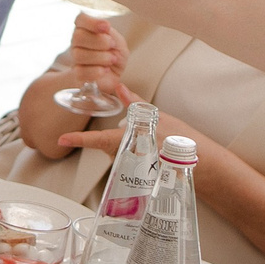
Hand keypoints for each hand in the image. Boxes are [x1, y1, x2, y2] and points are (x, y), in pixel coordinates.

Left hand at [55, 88, 190, 157]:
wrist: (203, 168)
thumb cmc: (182, 141)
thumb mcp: (159, 117)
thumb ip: (135, 104)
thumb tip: (119, 86)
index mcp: (127, 141)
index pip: (96, 140)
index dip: (77, 139)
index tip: (61, 139)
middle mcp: (125, 157)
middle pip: (109, 144)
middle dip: (118, 138)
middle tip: (146, 134)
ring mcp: (132, 169)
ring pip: (119, 152)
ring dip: (130, 146)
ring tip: (155, 144)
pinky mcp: (140, 176)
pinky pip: (130, 162)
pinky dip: (137, 155)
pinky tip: (155, 154)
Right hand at [65, 13, 128, 91]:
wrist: (113, 74)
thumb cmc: (114, 54)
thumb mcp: (118, 41)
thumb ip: (110, 34)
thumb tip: (104, 28)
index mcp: (86, 29)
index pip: (80, 19)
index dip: (92, 22)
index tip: (106, 27)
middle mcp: (77, 41)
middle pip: (78, 36)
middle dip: (99, 41)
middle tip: (112, 45)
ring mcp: (75, 57)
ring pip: (79, 54)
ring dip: (101, 57)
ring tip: (112, 59)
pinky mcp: (77, 73)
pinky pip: (80, 71)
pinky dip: (96, 71)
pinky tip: (104, 70)